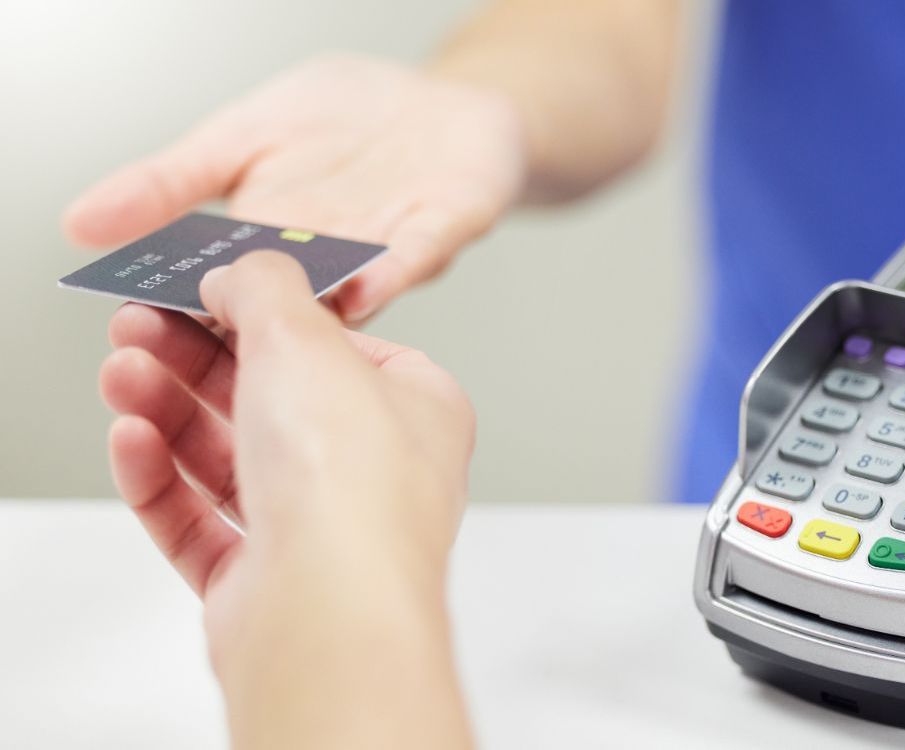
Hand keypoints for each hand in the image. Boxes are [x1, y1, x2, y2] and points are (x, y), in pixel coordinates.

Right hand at [65, 54, 525, 322]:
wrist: (442, 101)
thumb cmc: (345, 122)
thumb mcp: (239, 135)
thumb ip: (170, 181)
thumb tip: (83, 223)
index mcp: (274, 251)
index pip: (218, 291)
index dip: (181, 314)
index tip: (136, 335)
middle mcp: (330, 266)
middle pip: (281, 310)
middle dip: (241, 336)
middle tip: (194, 356)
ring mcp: (389, 253)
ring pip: (348, 296)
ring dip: (313, 316)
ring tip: (272, 334)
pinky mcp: (444, 228)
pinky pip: (418, 254)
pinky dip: (394, 269)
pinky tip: (364, 284)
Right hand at [100, 251, 474, 747]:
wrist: (330, 609)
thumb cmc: (351, 481)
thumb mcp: (305, 337)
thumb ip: (266, 288)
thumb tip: (240, 275)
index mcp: (417, 407)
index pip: (338, 347)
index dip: (266, 315)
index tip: (203, 292)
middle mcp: (376, 471)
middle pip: (272, 400)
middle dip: (196, 359)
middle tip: (139, 326)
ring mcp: (322, 529)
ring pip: (230, 460)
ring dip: (170, 412)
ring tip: (123, 374)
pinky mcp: (267, 582)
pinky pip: (202, 522)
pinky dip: (163, 480)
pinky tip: (134, 440)